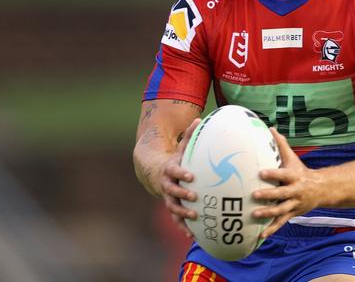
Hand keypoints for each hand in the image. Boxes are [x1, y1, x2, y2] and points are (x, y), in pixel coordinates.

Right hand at [160, 117, 200, 237]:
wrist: (154, 173)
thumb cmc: (175, 160)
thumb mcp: (180, 148)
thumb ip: (189, 136)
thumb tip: (200, 119)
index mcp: (170, 170)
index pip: (175, 172)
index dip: (181, 174)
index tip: (190, 175)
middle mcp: (167, 185)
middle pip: (172, 191)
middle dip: (182, 194)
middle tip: (194, 196)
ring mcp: (168, 198)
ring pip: (173, 207)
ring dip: (182, 213)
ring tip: (195, 217)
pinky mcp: (171, 207)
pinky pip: (176, 219)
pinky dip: (183, 227)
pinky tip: (192, 236)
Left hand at [252, 128, 321, 238]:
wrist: (321, 189)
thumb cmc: (301, 171)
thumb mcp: (293, 158)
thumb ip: (281, 144)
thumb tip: (270, 128)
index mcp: (294, 176)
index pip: (283, 174)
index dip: (273, 174)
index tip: (261, 173)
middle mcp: (295, 191)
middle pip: (281, 194)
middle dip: (269, 195)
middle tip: (255, 195)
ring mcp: (294, 204)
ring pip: (281, 210)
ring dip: (268, 213)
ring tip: (254, 214)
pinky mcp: (293, 213)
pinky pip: (281, 223)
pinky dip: (272, 229)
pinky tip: (261, 235)